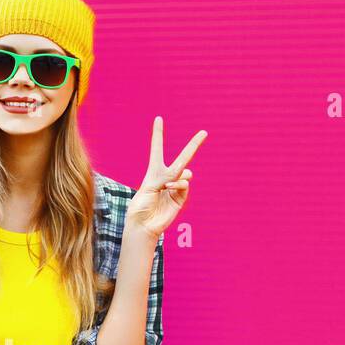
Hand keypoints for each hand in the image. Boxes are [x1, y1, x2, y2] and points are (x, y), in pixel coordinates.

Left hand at [125, 116, 207, 238]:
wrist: (143, 226)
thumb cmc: (140, 207)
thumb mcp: (148, 188)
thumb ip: (165, 178)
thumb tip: (182, 177)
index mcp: (153, 172)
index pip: (157, 149)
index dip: (158, 134)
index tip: (159, 118)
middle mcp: (166, 178)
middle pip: (182, 157)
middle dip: (194, 145)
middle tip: (204, 132)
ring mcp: (175, 188)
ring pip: (186, 173)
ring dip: (179, 176)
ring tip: (168, 185)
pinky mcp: (181, 198)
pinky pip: (186, 185)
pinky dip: (179, 185)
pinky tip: (170, 189)